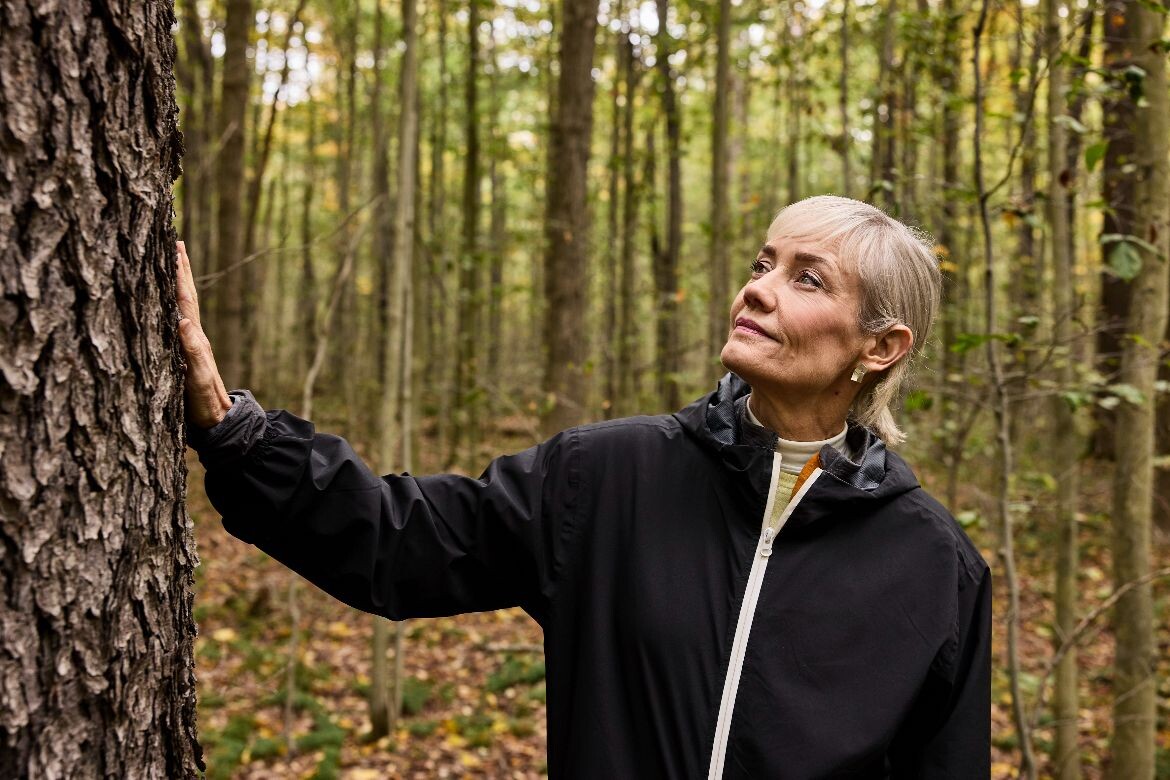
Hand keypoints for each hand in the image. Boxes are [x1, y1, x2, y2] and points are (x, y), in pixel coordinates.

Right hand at [176, 241, 232, 428]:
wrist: (218, 423)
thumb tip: (183, 322)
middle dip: (181, 269)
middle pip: (187, 296)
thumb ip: (193, 352)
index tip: (176, 247)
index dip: (180, 274)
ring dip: (179, 282)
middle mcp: (194, 336)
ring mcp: (192, 344)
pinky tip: (170, 301)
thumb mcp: (199, 380)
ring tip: (174, 261)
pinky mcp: (187, 353)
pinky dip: (174, 304)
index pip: (186, 299)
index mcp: (196, 338)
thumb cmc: (206, 404)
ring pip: (183, 305)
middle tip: (176, 242)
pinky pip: (179, 320)